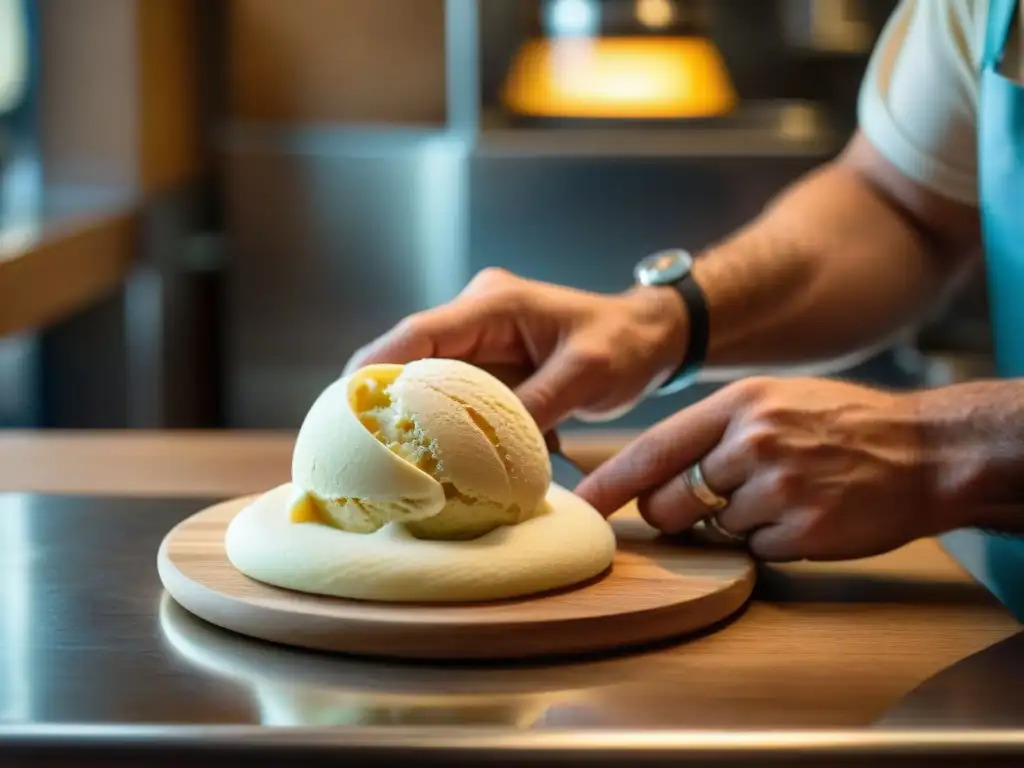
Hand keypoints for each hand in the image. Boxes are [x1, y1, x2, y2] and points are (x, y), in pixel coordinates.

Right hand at [344, 267, 687, 432]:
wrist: (650, 337)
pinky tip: (433, 460)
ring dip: (409, 417)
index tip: (346, 407)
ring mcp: (480, 343)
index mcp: (492, 305)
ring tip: (383, 460)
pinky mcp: (491, 367)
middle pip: (408, 357)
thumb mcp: (586, 374)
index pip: (417, 333)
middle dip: (379, 398)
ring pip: (426, 380)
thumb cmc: (625, 343)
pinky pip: (453, 396)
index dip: (375, 368)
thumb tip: (486, 449)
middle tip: (353, 446)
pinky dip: (443, 425)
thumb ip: (537, 405)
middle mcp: (476, 319)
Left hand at [575, 376, 950, 561]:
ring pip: (714, 528)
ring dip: (736, 522)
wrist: (926, 450)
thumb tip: (656, 470)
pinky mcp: (802, 531)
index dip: (610, 482)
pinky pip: (755, 550)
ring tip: (782, 494)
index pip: (652, 449)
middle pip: (669, 501)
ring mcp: (778, 488)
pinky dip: (771, 540)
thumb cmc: (842, 423)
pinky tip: (805, 513)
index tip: (581, 504)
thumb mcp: (772, 401)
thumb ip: (712, 430)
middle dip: (676, 511)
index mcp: (738, 406)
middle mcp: (752, 443)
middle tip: (713, 499)